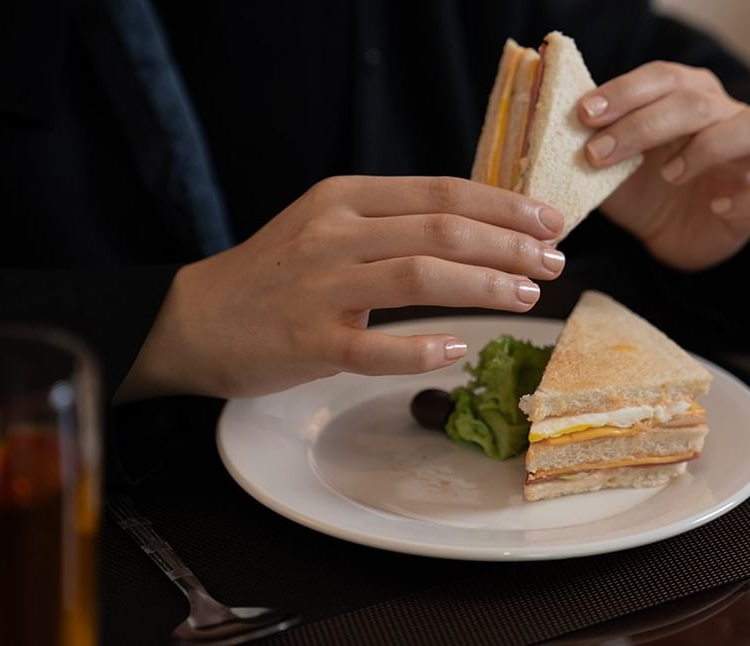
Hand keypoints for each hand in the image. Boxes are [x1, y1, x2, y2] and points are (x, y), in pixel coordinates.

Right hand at [116, 176, 564, 400]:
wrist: (195, 319)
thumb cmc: (278, 274)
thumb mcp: (329, 226)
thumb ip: (392, 222)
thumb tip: (481, 229)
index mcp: (344, 199)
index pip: (440, 192)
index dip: (502, 205)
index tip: (549, 221)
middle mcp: (334, 234)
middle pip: (441, 230)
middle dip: (509, 245)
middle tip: (554, 262)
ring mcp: (320, 288)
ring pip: (419, 278)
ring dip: (484, 287)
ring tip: (527, 297)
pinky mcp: (309, 341)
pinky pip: (375, 348)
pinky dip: (421, 349)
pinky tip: (459, 349)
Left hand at [579, 61, 749, 270]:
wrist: (668, 238)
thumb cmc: (643, 191)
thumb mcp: (610, 168)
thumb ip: (591, 144)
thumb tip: (552, 128)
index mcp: (688, 97)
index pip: (663, 76)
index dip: (625, 92)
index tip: (584, 116)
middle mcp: (726, 116)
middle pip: (699, 100)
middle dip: (644, 125)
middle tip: (598, 154)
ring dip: (709, 146)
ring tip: (668, 173)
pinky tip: (719, 207)